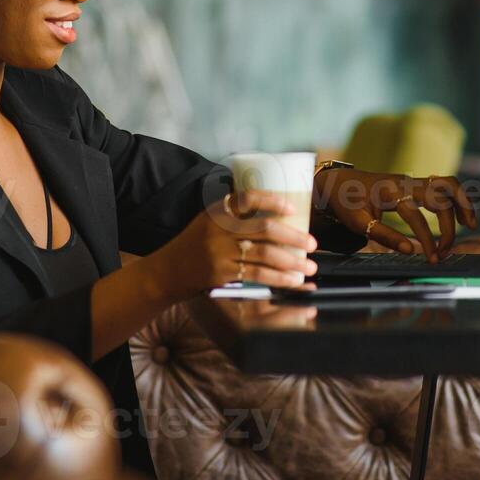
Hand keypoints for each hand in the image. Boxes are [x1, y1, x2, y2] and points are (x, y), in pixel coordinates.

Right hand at [150, 189, 319, 299]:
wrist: (167, 271)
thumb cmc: (194, 245)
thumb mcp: (209, 222)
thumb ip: (234, 217)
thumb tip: (274, 217)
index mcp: (217, 211)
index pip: (247, 198)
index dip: (271, 200)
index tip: (291, 207)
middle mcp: (219, 229)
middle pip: (264, 229)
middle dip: (293, 237)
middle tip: (312, 243)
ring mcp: (220, 252)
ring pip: (265, 254)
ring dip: (291, 262)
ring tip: (308, 267)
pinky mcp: (222, 273)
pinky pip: (257, 274)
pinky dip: (278, 278)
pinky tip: (292, 281)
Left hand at [314, 169, 477, 262]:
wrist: (339, 182)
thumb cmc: (346, 204)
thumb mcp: (357, 222)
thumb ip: (384, 236)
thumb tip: (409, 250)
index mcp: (390, 191)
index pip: (415, 215)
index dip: (425, 239)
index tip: (431, 258)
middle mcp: (406, 182)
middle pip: (439, 198)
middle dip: (448, 227)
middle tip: (445, 251)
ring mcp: (413, 180)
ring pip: (448, 184)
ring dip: (462, 203)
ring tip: (471, 225)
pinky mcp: (417, 183)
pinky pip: (444, 185)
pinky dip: (457, 198)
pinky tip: (463, 216)